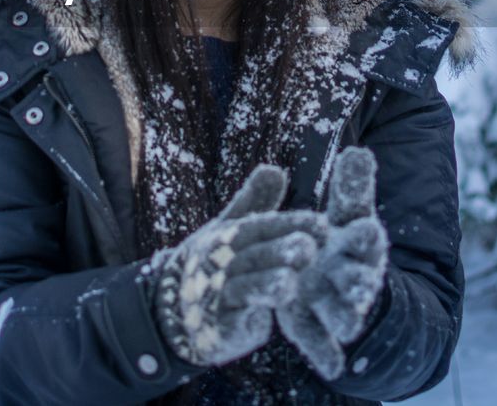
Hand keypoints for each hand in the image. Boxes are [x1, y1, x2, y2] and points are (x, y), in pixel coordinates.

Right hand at [152, 164, 327, 366]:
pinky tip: (264, 321)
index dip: (291, 224)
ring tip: (291, 282)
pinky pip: (232, 323)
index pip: (262, 225)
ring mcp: (217, 295)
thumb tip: (275, 169)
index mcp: (229, 236)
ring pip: (244, 287)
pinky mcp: (218, 328)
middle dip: (279, 251)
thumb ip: (254, 202)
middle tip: (309, 248)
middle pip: (253, 254)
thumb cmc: (212, 263)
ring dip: (266, 285)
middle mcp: (221, 262)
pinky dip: (246, 321)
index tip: (323, 225)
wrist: (173, 306)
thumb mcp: (228, 230)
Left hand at [276, 146, 389, 379]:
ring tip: (347, 327)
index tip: (369, 231)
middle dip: (359, 284)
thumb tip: (360, 150)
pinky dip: (327, 356)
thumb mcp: (347, 218)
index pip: (366, 238)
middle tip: (358, 286)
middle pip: (360, 281)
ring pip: (345, 315)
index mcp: (359, 245)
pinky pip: (324, 344)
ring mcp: (338, 306)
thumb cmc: (343, 247)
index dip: (367, 237)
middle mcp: (354, 277)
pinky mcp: (319, 330)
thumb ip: (352, 189)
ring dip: (345, 319)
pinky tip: (331, 367)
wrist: (342, 293)